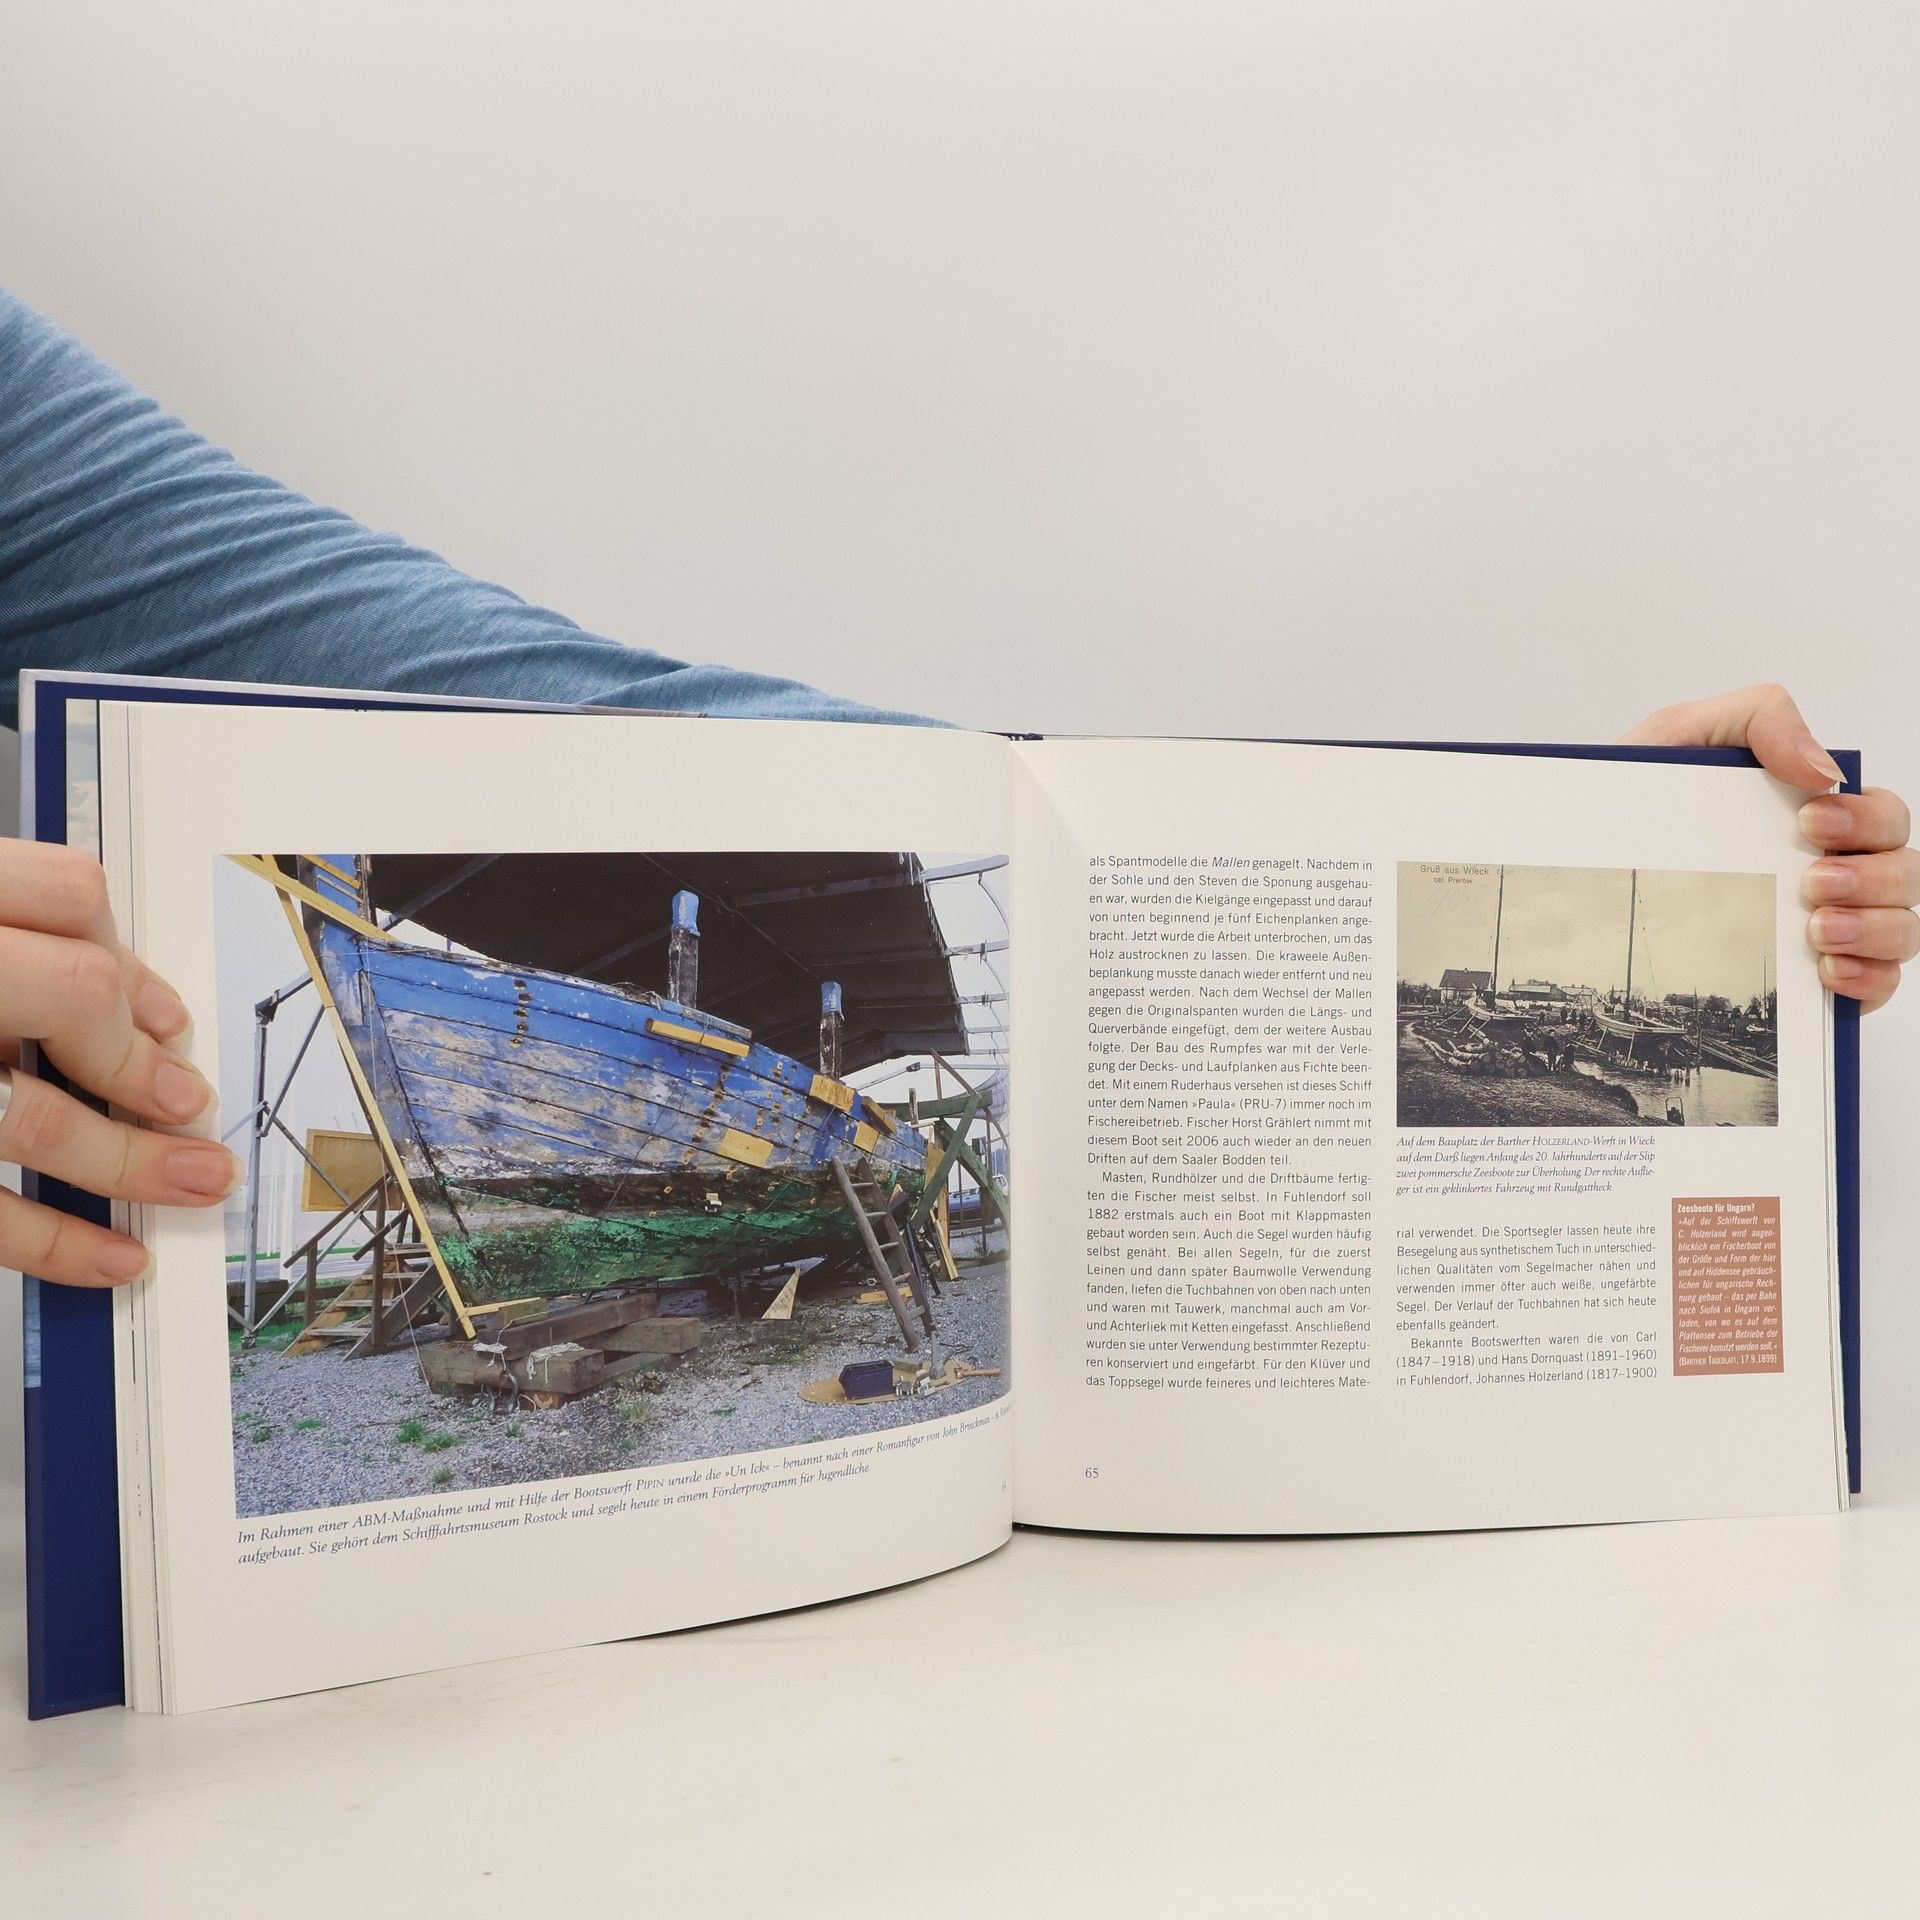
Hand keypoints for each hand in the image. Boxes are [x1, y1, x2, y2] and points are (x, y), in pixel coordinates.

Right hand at [0, 839, 237, 1285]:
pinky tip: (113, 1257)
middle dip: (143, 1058)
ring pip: (35, 1118)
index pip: (65, 891)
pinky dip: (53, 1245)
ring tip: (198, 1181)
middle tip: (190, 1103)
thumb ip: (30, 947)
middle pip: (72, 990)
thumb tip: (151, 1014)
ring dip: (132, 1161)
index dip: (127, 951)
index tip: (163, 1014)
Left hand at [1622, 683, 1914, 1012]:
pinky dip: (1868, 978)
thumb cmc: (1640, 797)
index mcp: (1815, 814)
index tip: (1812, 821)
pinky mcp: (1809, 975)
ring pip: (1901, 931)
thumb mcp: (1682, 735)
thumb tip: (1825, 769)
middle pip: (1903, 873)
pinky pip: (1876, 984)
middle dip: (1871, 877)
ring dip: (1873, 929)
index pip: (1883, 815)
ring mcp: (1826, 923)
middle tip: (1813, 882)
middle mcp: (1832, 869)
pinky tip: (1828, 971)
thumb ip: (1759, 718)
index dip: (1867, 818)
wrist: (1581, 854)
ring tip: (1817, 930)